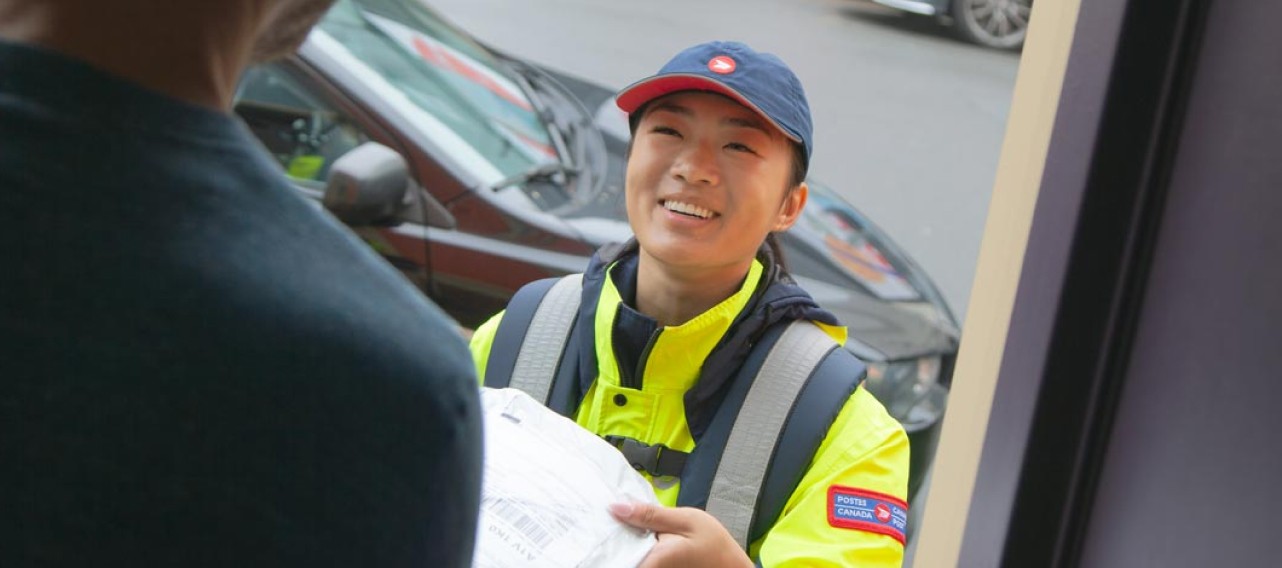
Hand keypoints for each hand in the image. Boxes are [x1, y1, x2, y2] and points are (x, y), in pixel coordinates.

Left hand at [609, 502, 753, 567]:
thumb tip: (616, 507)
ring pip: (626, 556)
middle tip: (609, 511)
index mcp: (652, 561)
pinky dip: (632, 547)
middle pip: (617, 554)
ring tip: (618, 519)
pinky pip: (636, 559)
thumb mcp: (686, 520)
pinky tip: (634, 533)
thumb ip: (650, 515)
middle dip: (612, 534)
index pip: (614, 550)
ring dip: (621, 540)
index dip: (603, 532)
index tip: (596, 514)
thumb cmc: (714, 547)